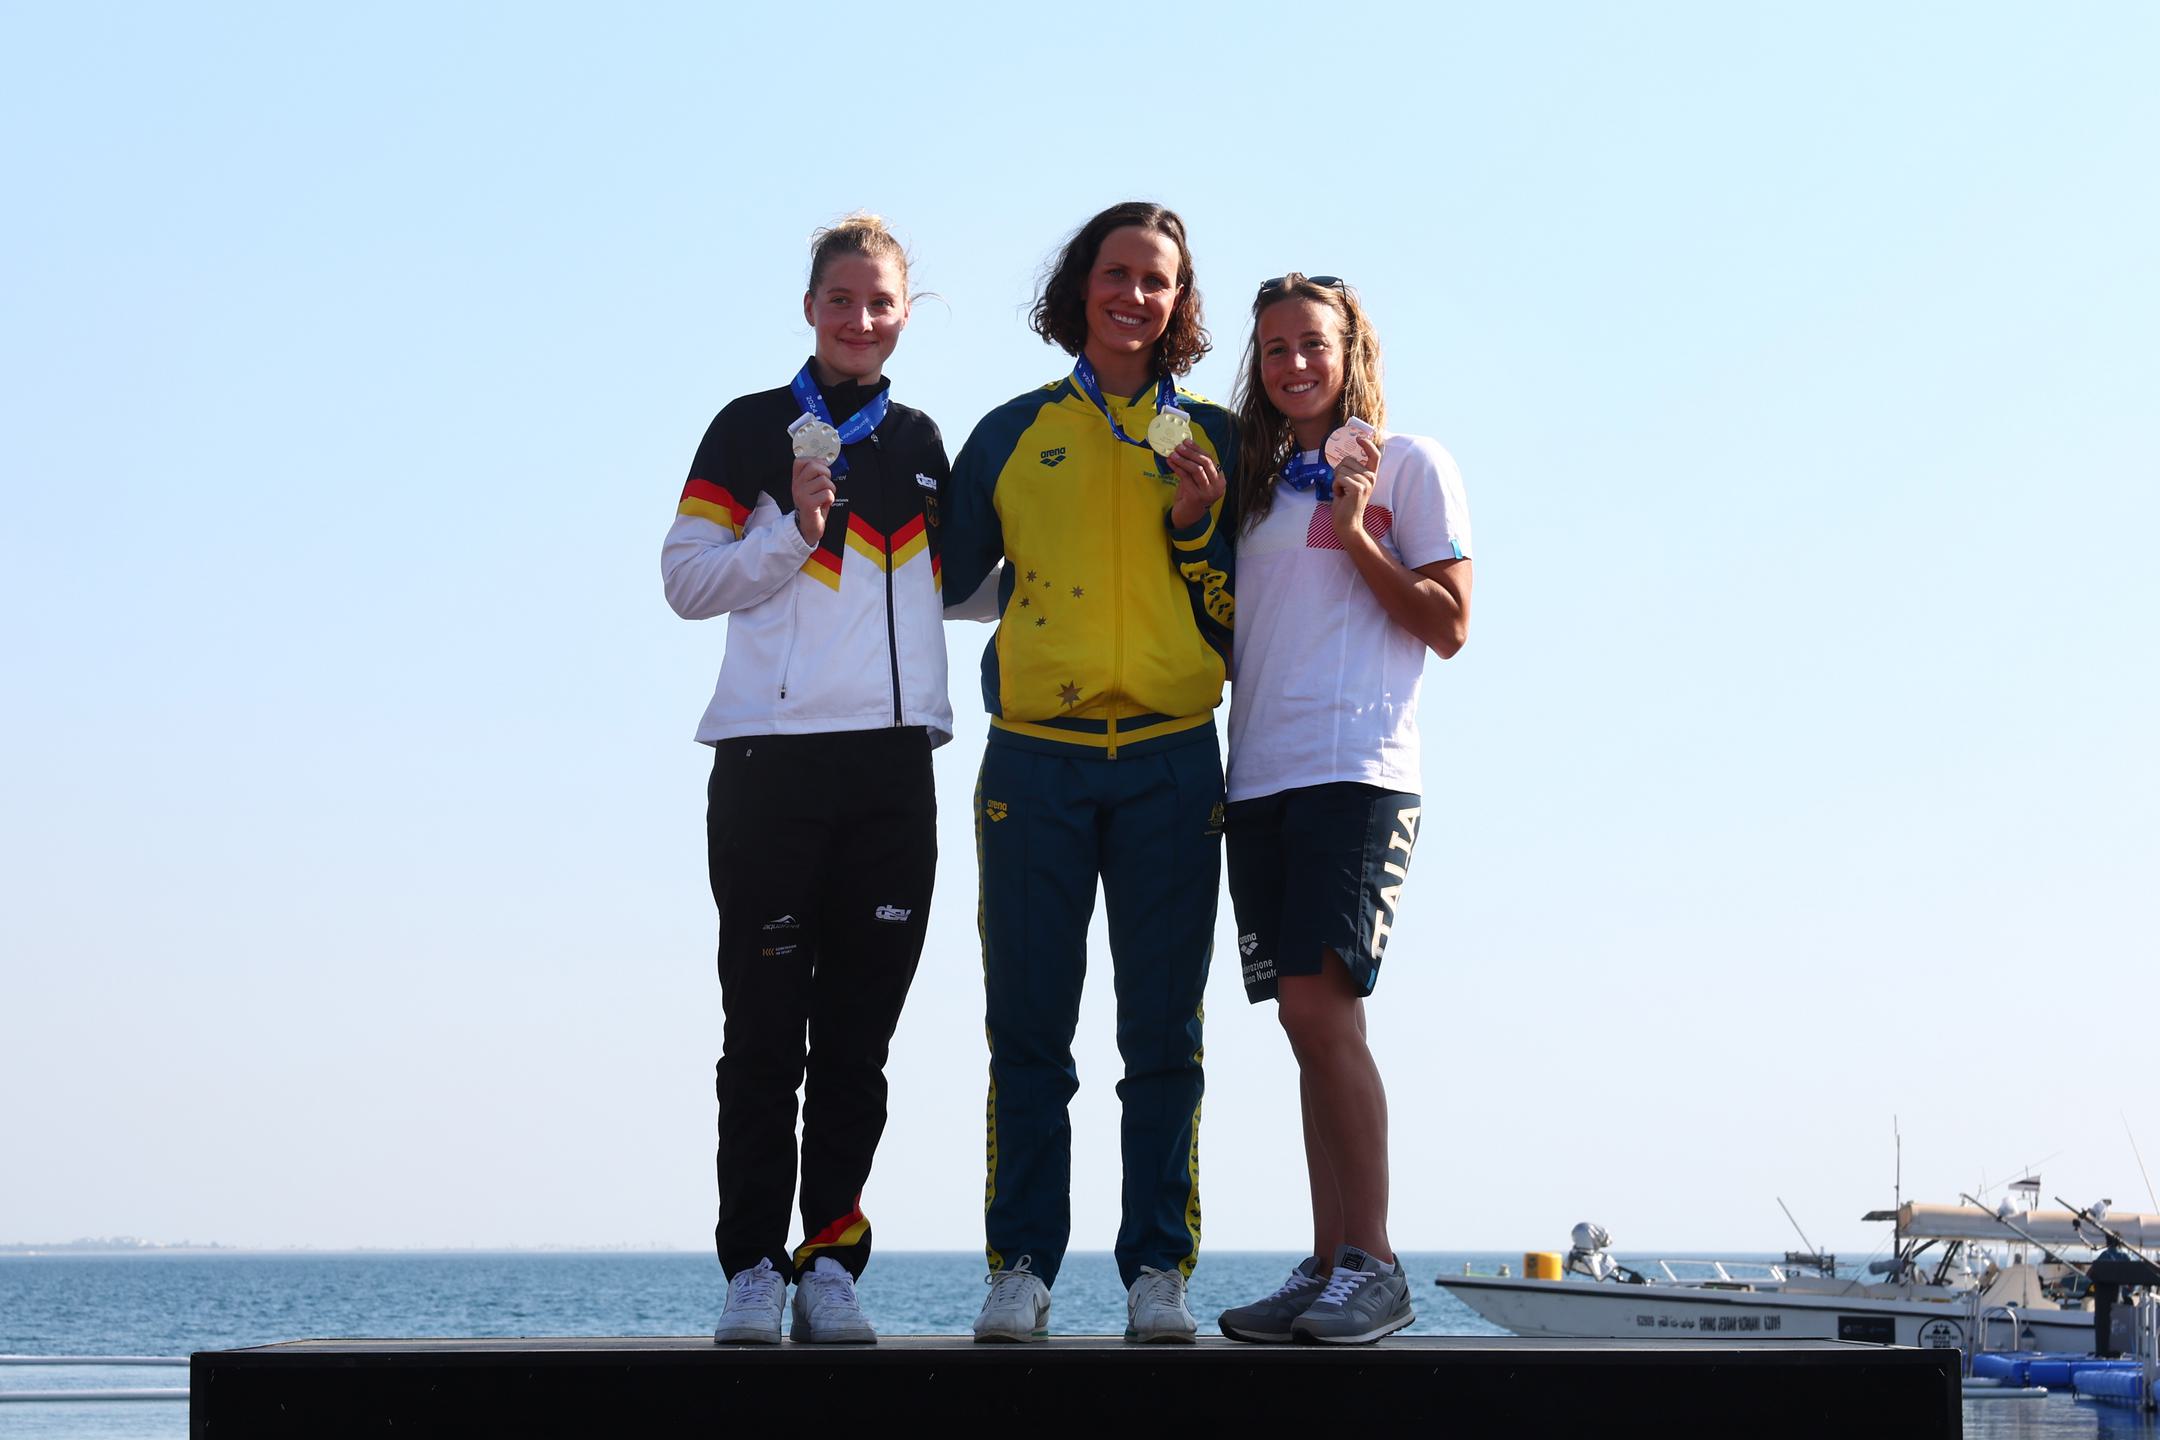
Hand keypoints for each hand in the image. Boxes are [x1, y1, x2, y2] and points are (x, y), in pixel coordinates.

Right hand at [791, 457, 835, 542]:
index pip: (800, 461)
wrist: (808, 528)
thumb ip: (816, 475)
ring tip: (825, 497)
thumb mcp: (812, 489)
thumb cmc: (813, 508)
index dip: (815, 460)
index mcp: (797, 480)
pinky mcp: (808, 504)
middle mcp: (797, 486)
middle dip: (826, 473)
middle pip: (813, 466)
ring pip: (824, 481)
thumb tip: (826, 462)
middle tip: (826, 484)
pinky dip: (831, 500)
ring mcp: (801, 494)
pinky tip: (824, 504)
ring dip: (830, 489)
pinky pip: (827, 494)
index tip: (823, 467)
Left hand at [1164, 440, 1224, 529]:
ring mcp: (1208, 493)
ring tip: (1173, 454)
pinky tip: (1170, 463)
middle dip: (1191, 452)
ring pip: (1196, 469)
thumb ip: (1196, 467)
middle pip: (1205, 463)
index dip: (1198, 449)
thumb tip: (1185, 447)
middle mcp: (1217, 487)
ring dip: (1183, 460)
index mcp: (1220, 481)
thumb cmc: (1192, 496)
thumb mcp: (1197, 480)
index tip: (1187, 442)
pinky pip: (1186, 478)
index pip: (1210, 459)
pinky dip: (1177, 468)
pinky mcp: (1196, 497)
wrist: (1187, 517)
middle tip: (1179, 446)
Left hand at [1330, 433, 1381, 547]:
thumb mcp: (1350, 483)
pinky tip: (1340, 495)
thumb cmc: (1346, 503)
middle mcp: (1371, 477)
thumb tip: (1345, 456)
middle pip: (1347, 459)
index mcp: (1370, 475)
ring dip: (1336, 480)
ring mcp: (1366, 482)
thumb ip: (1351, 470)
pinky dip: (1335, 486)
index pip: (1374, 455)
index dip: (1367, 444)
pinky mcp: (1358, 488)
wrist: (1347, 522)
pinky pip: (1339, 478)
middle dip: (1338, 471)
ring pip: (1341, 469)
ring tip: (1342, 492)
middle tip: (1343, 486)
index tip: (1358, 438)